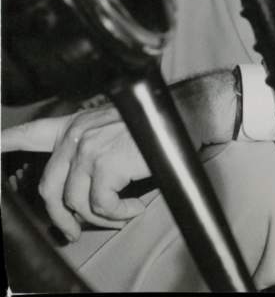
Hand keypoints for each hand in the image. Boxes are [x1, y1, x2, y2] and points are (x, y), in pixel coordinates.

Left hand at [0, 71, 236, 241]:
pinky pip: (102, 206)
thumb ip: (89, 150)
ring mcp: (88, 148)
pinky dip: (120, 213)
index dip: (7, 141)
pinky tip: (136, 204)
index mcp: (77, 125)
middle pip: (49, 188)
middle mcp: (77, 133)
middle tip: (76, 229)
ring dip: (102, 216)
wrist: (187, 115)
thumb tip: (77, 194)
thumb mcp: (114, 131)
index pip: (32, 133)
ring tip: (124, 210)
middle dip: (62, 218)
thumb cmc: (157, 126)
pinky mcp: (104, 163)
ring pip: (77, 203)